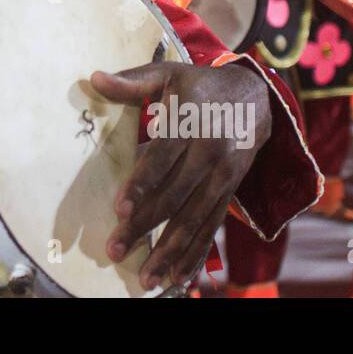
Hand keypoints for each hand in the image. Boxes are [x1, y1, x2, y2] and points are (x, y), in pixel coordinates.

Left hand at [89, 60, 270, 290]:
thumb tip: (94, 78)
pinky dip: (197, 254)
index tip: (120, 208)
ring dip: (170, 251)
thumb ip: (132, 81)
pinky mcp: (231, 192)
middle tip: (116, 250)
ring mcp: (224, 177)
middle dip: (145, 226)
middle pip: (175, 196)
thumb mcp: (168, 75)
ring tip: (146, 278)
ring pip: (195, 219)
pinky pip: (213, 227)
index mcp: (191, 123)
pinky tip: (180, 278)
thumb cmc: (201, 86)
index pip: (163, 157)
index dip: (142, 184)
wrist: (257, 97)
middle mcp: (211, 153)